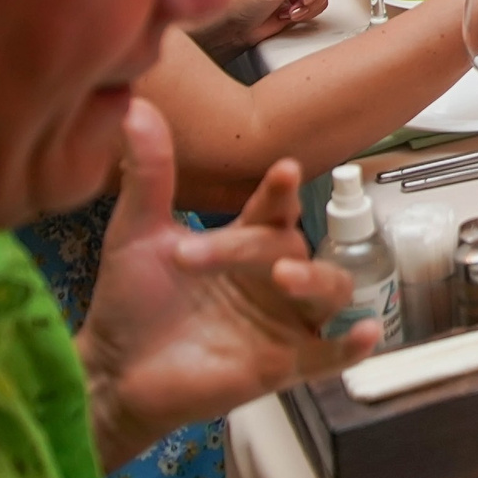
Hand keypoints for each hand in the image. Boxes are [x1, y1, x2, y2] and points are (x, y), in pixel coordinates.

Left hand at [77, 101, 378, 472]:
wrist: (112, 371)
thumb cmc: (131, 302)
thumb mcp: (138, 233)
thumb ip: (149, 173)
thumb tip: (136, 106)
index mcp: (247, 242)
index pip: (276, 209)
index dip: (281, 191)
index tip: (282, 170)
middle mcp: (272, 279)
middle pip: (293, 248)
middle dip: (254, 247)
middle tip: (196, 257)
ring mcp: (282, 321)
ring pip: (331, 291)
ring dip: (317, 281)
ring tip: (285, 279)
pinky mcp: (282, 365)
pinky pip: (330, 356)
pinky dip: (351, 347)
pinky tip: (364, 334)